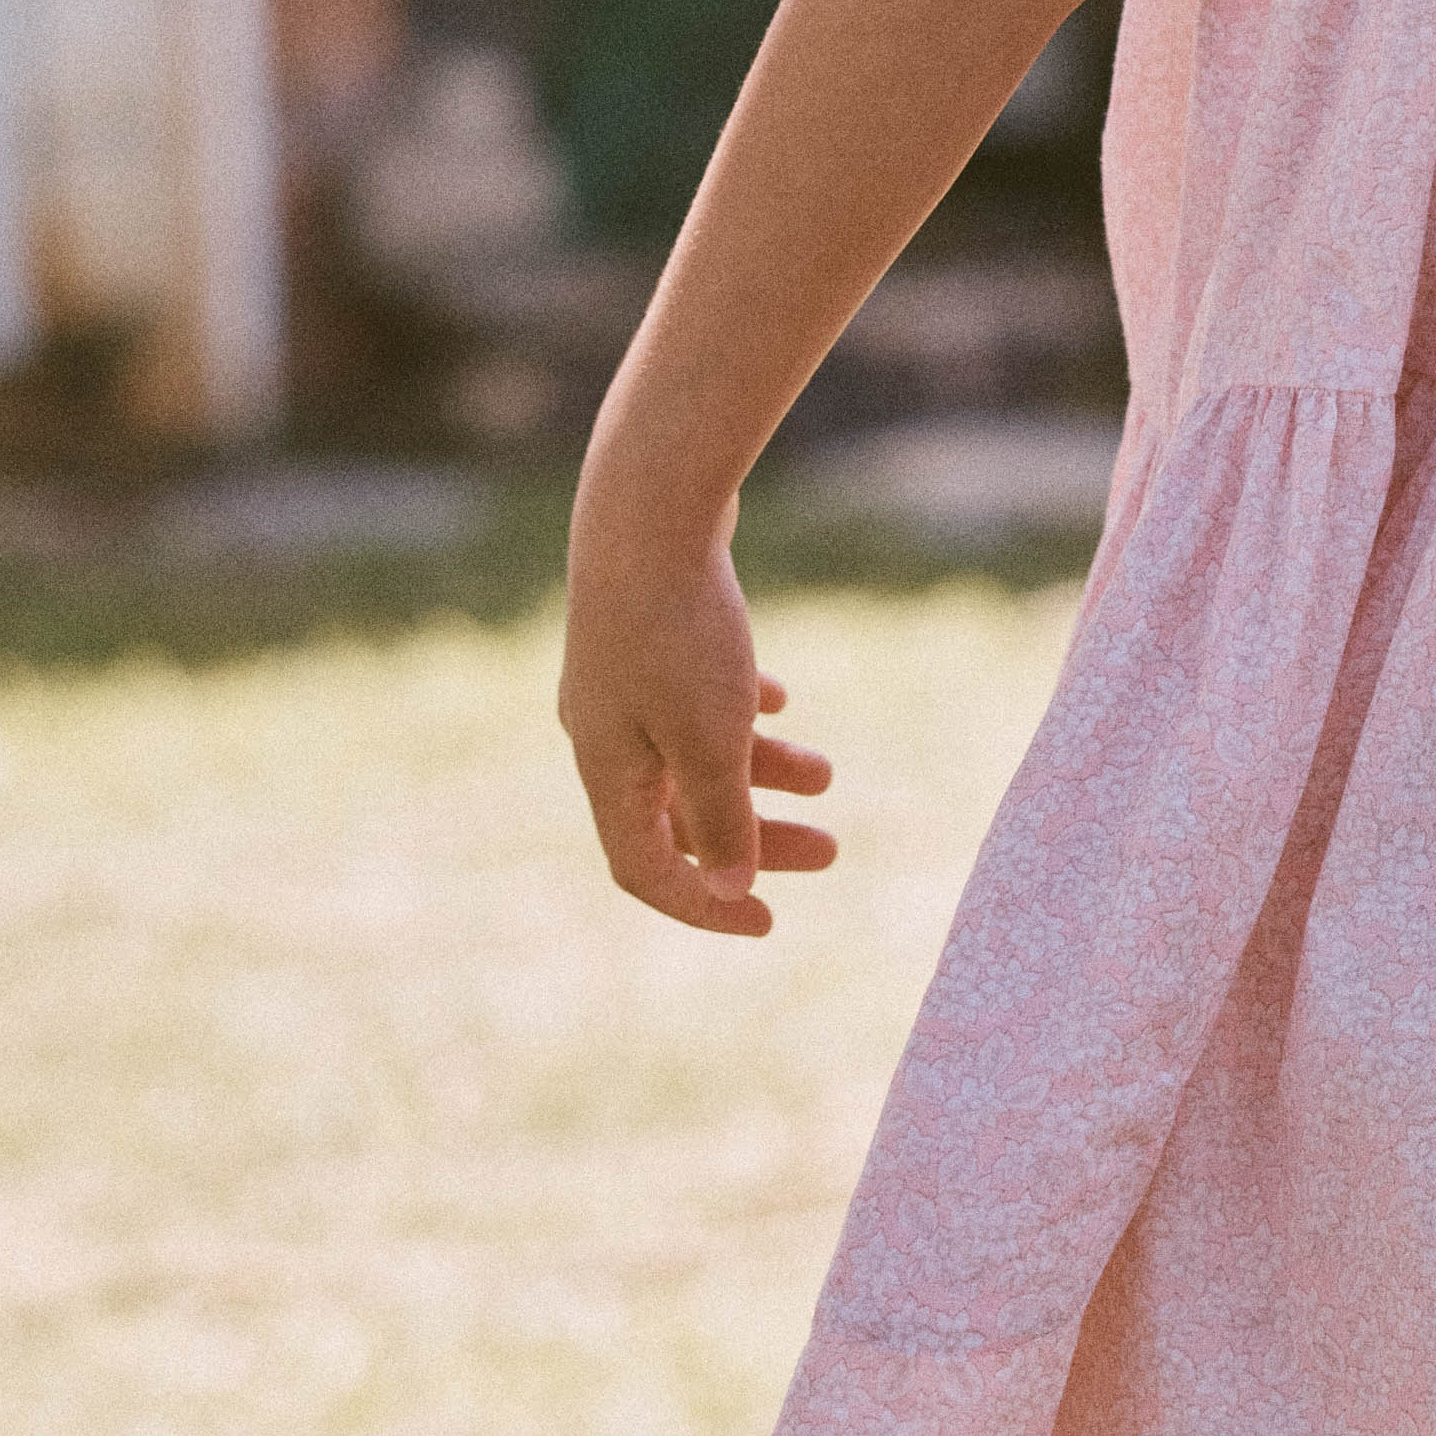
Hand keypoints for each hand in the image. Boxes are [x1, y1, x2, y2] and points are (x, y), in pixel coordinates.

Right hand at [560, 510, 838, 939]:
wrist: (650, 513)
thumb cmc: (680, 635)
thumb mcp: (710, 740)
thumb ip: (721, 816)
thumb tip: (732, 885)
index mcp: (608, 772)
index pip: (646, 870)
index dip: (704, 907)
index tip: (768, 923)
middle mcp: (605, 734)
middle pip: (679, 817)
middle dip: (754, 838)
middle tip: (831, 852)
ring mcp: (622, 682)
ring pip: (695, 752)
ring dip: (763, 771)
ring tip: (828, 775)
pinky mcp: (649, 635)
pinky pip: (694, 695)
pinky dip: (739, 711)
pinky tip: (780, 700)